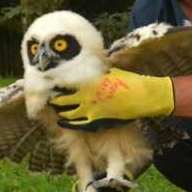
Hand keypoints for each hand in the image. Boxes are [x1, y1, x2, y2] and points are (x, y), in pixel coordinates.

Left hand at [50, 68, 174, 131]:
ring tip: (53, 107)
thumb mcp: (111, 71)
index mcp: (89, 81)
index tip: (50, 81)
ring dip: (59, 109)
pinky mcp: (97, 120)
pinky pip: (78, 124)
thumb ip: (98, 71)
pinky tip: (61, 121)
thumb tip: (92, 68)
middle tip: (49, 96)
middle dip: (55, 98)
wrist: (142, 96)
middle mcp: (87, 95)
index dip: (57, 83)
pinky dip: (68, 123)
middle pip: (64, 98)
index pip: (67, 83)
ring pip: (68, 111)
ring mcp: (91, 109)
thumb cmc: (128, 81)